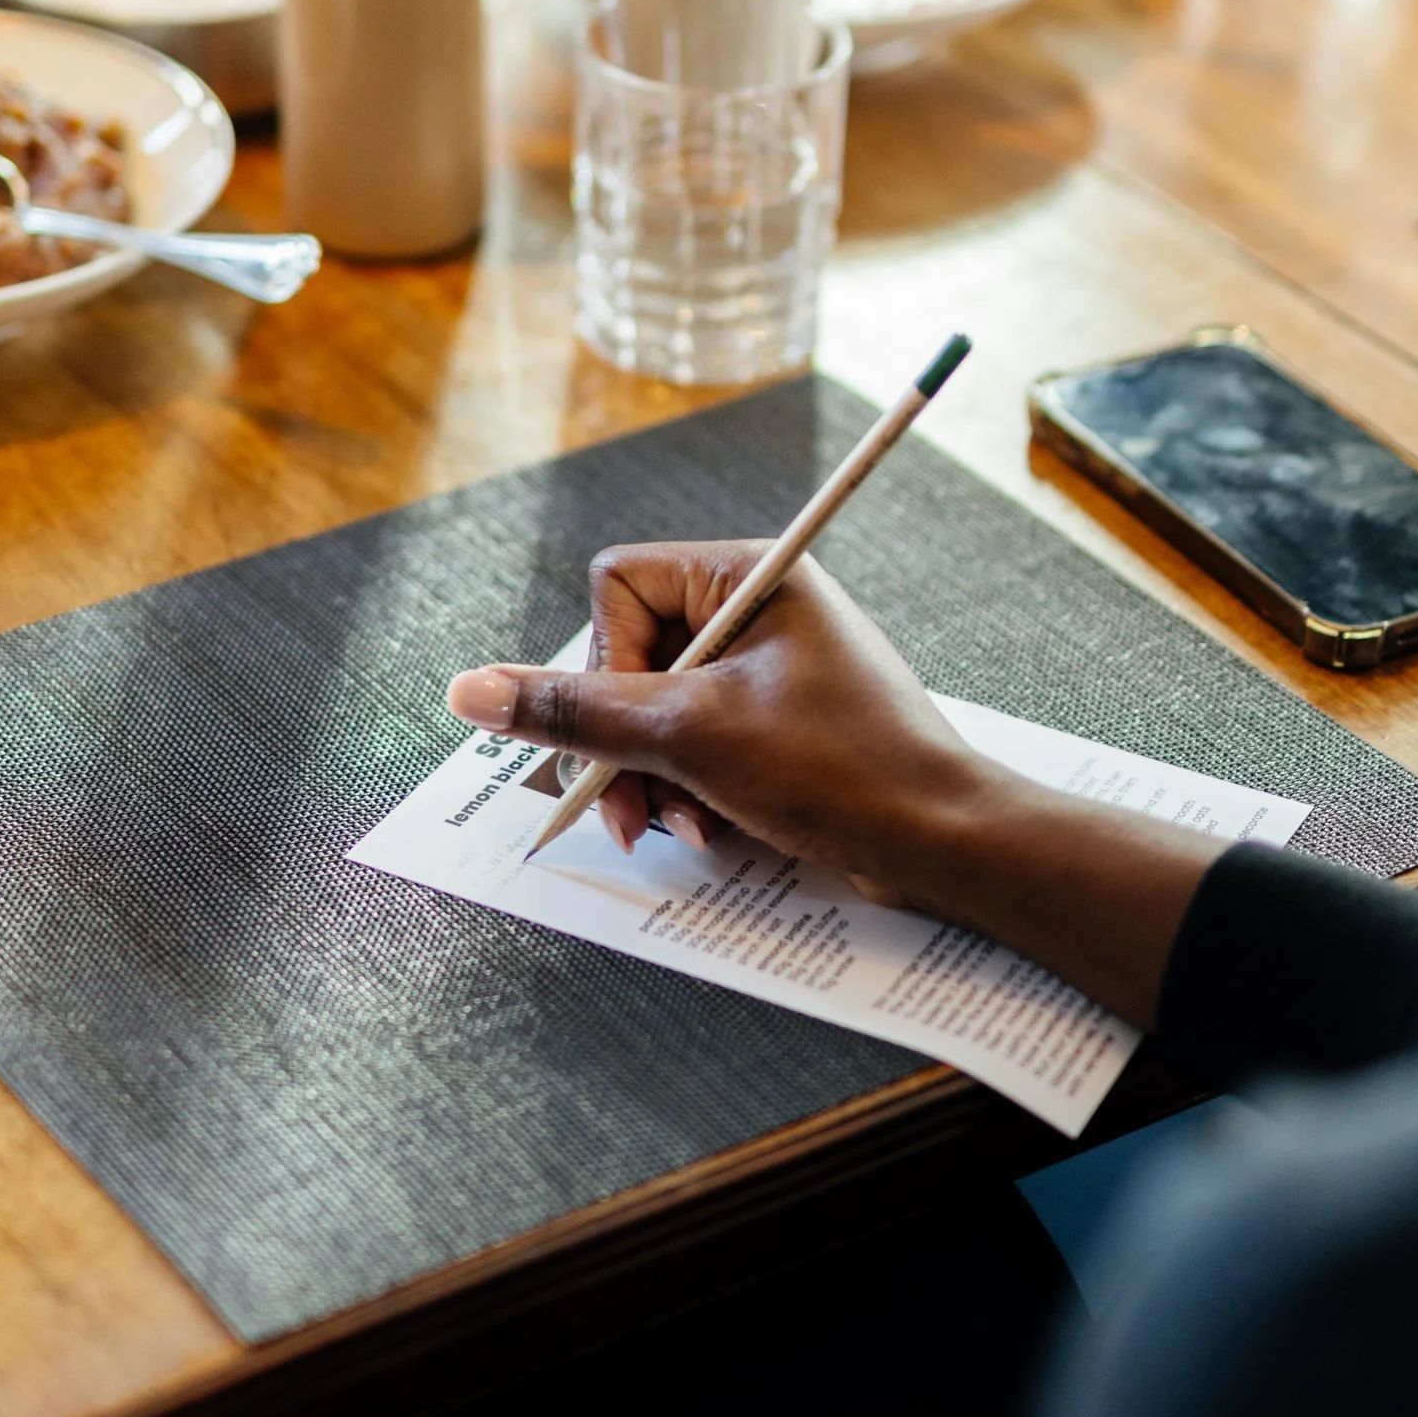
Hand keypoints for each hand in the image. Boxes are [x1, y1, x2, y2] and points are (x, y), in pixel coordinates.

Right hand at [447, 542, 994, 906]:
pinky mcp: (779, 723)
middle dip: (623, 743)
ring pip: (655, 710)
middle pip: (628, 657)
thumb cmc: (840, 769)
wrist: (946, 842)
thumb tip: (470, 690)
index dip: (603, 663)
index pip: (617, 586)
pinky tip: (711, 830)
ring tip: (680, 828)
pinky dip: (689, 789)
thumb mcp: (689, 736)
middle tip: (630, 813)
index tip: (631, 727)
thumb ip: (575, 711)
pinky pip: (697, 743)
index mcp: (747, 574)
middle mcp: (756, 607)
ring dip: (653, 778)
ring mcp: (768, 667)